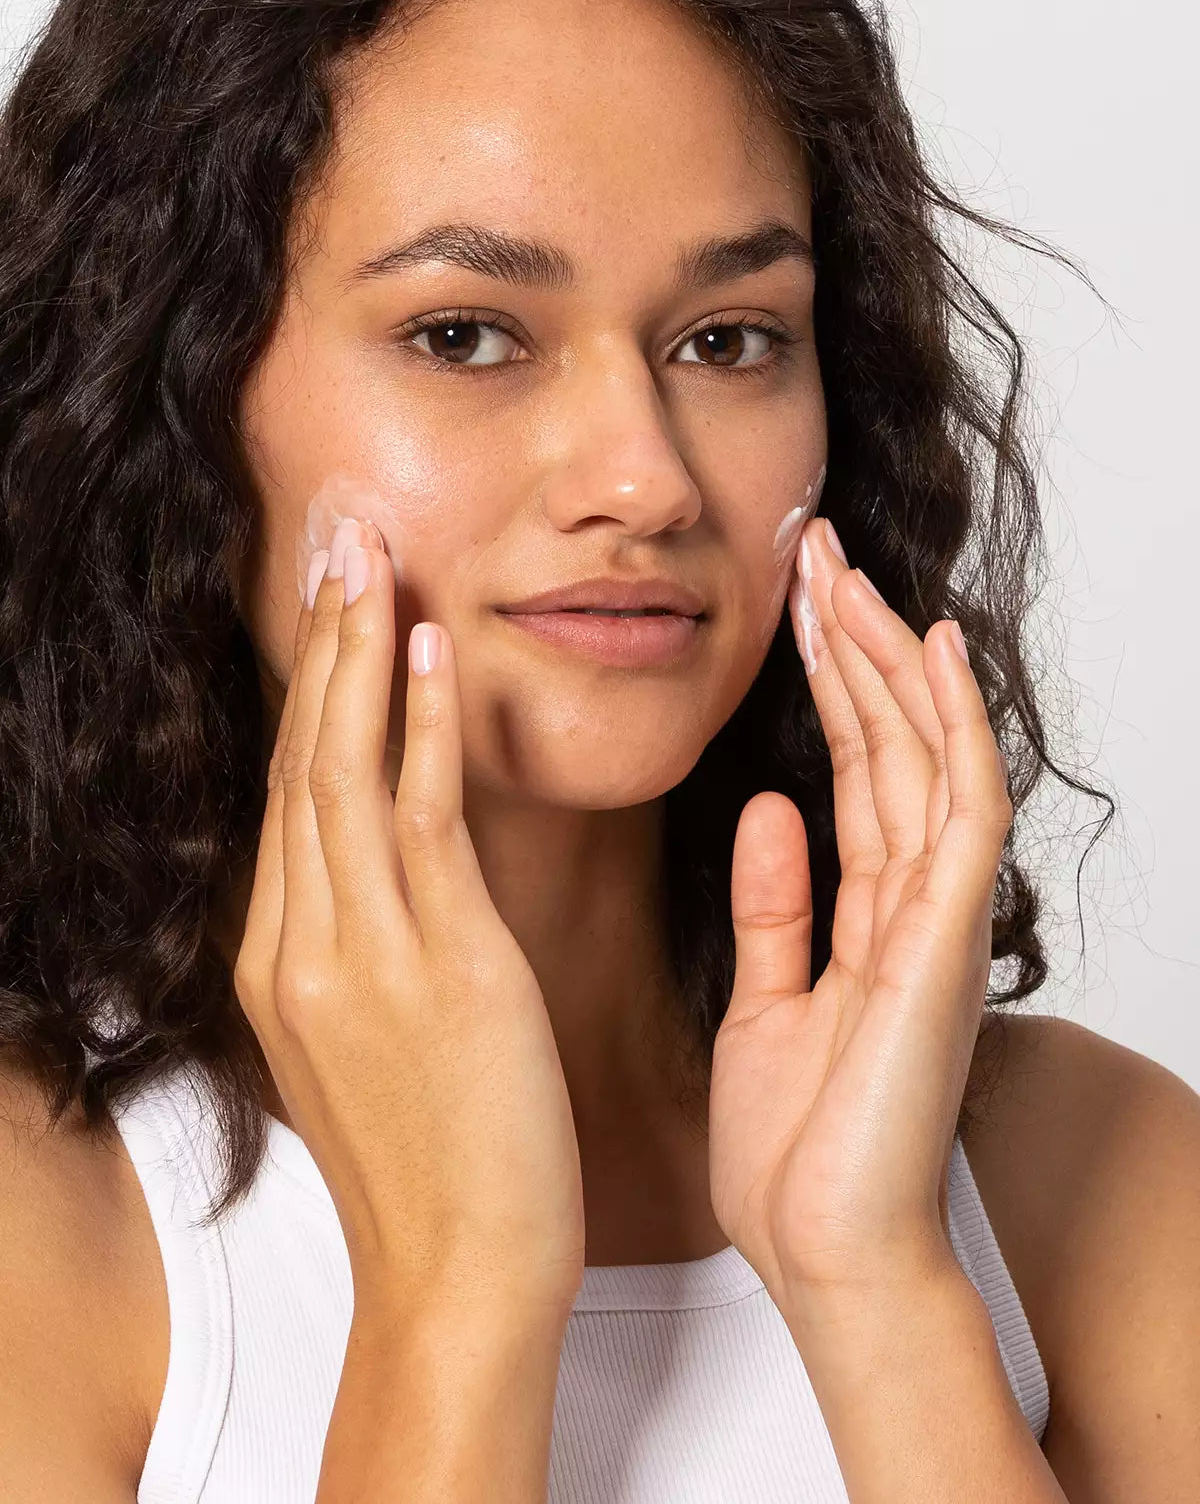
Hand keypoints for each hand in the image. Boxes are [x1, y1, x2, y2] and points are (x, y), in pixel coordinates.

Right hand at [234, 519, 584, 1319]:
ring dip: (358, 655)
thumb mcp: (366, 1041)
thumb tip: (379, 868)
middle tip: (336, 536)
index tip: (327, 604)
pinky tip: (428, 653)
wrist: (461, 1275)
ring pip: (342, 772)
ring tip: (372, 559)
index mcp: (281, 960)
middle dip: (318, 641)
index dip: (307, 690)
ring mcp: (360, 953)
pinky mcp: (439, 967)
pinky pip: (418, 822)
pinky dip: (417, 729)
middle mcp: (301, 944)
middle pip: (301, 761)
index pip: (289, 794)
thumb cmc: (433, 1162)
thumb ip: (357, 946)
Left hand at [706, 517, 1011, 1316]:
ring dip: (886, 660)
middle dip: (853, 644)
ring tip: (846, 572)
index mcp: (867, 919)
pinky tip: (927, 654)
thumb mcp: (765, 1004)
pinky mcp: (942, 946)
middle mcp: (911, 906)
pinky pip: (956, 814)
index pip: (852, 774)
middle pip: (887, 746)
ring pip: (921, 757)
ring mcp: (935, 922)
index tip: (792, 606)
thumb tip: (768, 809)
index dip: (827, 686)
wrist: (829, 1257)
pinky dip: (947, 729)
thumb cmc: (801, 1153)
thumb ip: (776, 907)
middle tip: (812, 550)